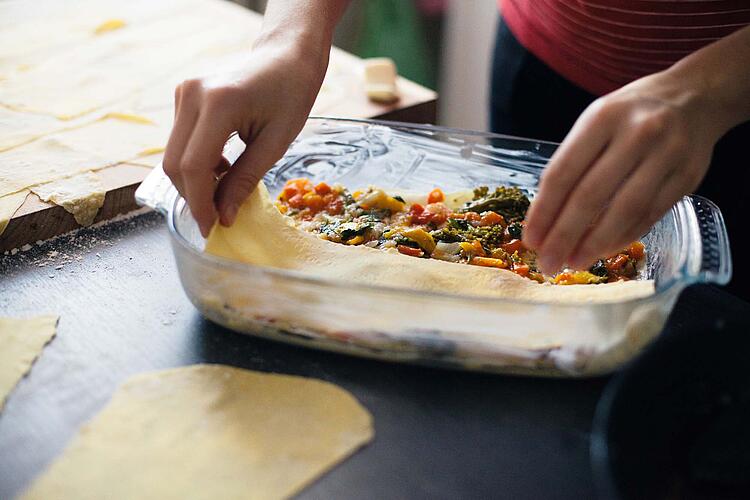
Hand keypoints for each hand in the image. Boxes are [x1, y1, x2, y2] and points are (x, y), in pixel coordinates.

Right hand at [163, 43, 325, 235]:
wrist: (285, 55)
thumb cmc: (290, 96)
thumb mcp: (275, 143)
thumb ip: (244, 181)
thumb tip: (224, 218)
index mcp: (219, 103)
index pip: (194, 166)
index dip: (200, 203)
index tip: (212, 228)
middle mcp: (192, 94)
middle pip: (175, 163)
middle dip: (193, 197)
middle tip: (217, 218)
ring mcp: (183, 92)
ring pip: (174, 154)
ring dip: (195, 181)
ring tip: (225, 189)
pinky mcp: (183, 95)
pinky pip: (180, 141)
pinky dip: (196, 162)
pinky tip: (222, 167)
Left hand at [522, 70, 728, 273]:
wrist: (696, 97)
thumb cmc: (632, 114)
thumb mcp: (596, 122)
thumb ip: (573, 163)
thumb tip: (546, 219)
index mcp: (603, 117)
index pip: (563, 172)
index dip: (544, 211)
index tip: (531, 239)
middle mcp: (637, 134)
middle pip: (591, 196)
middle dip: (564, 236)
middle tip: (548, 263)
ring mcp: (667, 155)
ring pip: (624, 211)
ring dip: (594, 244)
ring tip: (574, 262)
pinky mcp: (688, 177)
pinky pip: (650, 215)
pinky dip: (623, 237)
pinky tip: (603, 250)